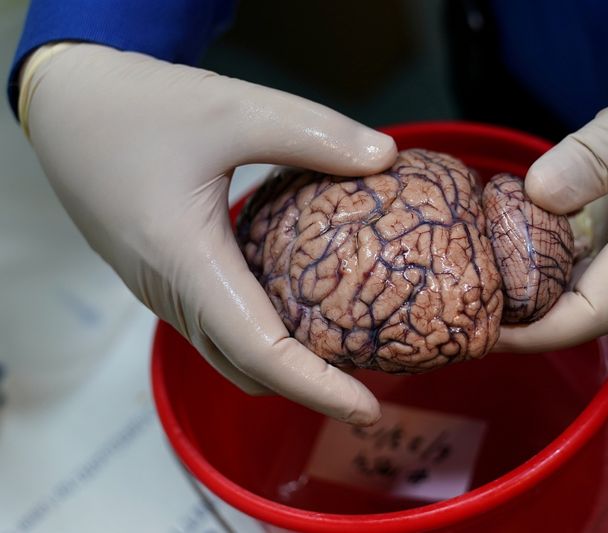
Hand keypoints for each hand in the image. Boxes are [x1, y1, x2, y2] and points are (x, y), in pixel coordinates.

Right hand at [22, 43, 396, 424]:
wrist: (67, 104)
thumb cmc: (136, 106)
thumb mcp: (233, 108)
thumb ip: (313, 134)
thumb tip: (386, 156)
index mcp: (187, 264)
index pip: (260, 353)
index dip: (319, 388)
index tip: (368, 409)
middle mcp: (173, 292)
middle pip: (247, 367)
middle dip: (310, 386)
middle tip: (372, 373)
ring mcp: (164, 289)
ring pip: (230, 350)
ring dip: (285, 362)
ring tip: (344, 343)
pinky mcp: (166, 275)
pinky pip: (218, 323)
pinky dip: (263, 332)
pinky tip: (299, 300)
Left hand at [497, 9, 607, 351]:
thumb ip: (593, 161)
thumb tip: (535, 196)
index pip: (594, 311)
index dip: (539, 332)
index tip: (488, 330)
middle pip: (581, 299)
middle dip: (524, 312)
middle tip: (466, 303)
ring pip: (581, 266)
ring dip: (531, 275)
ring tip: (477, 272)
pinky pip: (586, 231)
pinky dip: (546, 234)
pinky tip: (512, 224)